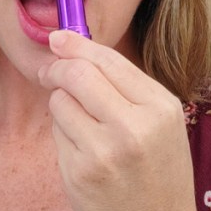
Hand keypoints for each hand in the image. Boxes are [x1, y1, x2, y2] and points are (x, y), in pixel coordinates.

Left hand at [38, 30, 199, 210]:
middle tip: (50, 71)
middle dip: (57, 67)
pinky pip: (57, 134)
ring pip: (61, 102)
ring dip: (62, 105)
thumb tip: (75, 48)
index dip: (77, 44)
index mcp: (161, 107)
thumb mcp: (161, 123)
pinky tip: (84, 151)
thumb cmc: (159, 172)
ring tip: (84, 125)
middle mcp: (134, 127)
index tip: (59, 38)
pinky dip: (64, 134)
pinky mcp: (80, 172)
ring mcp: (104, 151)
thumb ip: (126, 87)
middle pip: (77, 74)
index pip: (109, 61)